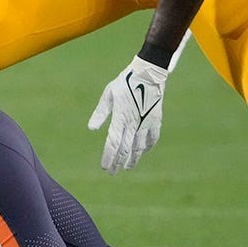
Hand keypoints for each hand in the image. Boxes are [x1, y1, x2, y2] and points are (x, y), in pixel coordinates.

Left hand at [87, 57, 167, 173]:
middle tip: (112, 172)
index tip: (105, 167)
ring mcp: (147, 123)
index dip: (108, 156)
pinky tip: (142, 152)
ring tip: (127, 167)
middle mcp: (134, 123)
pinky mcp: (156, 120)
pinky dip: (147, 147)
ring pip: (140, 147)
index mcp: (121, 117)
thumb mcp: (108, 94)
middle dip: (118, 162)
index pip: (113, 143)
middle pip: (125, 149)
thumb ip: (100, 113)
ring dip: (133, 159)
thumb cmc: (125, 82)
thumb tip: (91, 129)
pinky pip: (152, 138)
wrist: (149, 74)